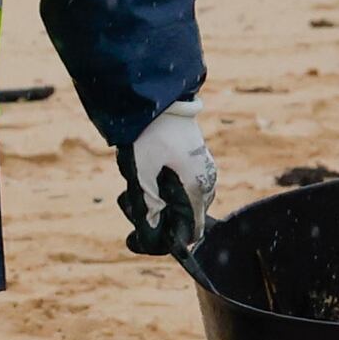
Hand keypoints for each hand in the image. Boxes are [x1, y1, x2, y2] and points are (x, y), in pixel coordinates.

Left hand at [117, 103, 214, 256]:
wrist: (155, 100)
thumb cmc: (149, 137)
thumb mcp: (142, 177)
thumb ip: (148, 208)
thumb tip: (151, 236)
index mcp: (199, 188)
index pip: (193, 230)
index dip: (170, 239)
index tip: (143, 238)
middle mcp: (208, 181)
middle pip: (187, 216)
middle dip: (160, 217)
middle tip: (130, 204)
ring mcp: (205, 169)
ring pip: (183, 201)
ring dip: (160, 202)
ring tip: (132, 189)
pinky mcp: (197, 160)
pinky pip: (183, 185)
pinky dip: (164, 188)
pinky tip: (145, 177)